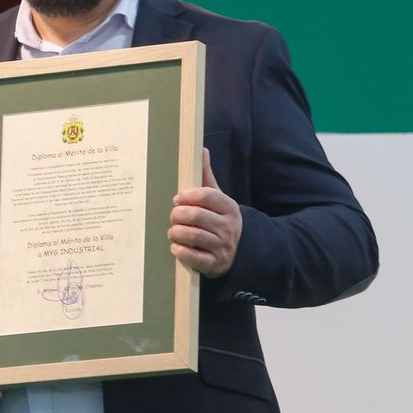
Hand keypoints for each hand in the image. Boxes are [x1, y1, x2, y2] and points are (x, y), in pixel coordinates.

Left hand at [168, 148, 241, 278]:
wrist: (239, 251)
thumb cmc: (220, 220)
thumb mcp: (218, 199)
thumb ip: (206, 176)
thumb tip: (200, 149)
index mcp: (229, 208)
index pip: (206, 196)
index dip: (187, 196)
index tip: (177, 199)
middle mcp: (228, 227)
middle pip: (196, 216)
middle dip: (178, 215)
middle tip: (173, 216)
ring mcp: (223, 246)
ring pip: (194, 236)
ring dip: (177, 232)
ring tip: (172, 231)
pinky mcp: (215, 264)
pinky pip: (195, 258)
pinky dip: (181, 252)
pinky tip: (175, 247)